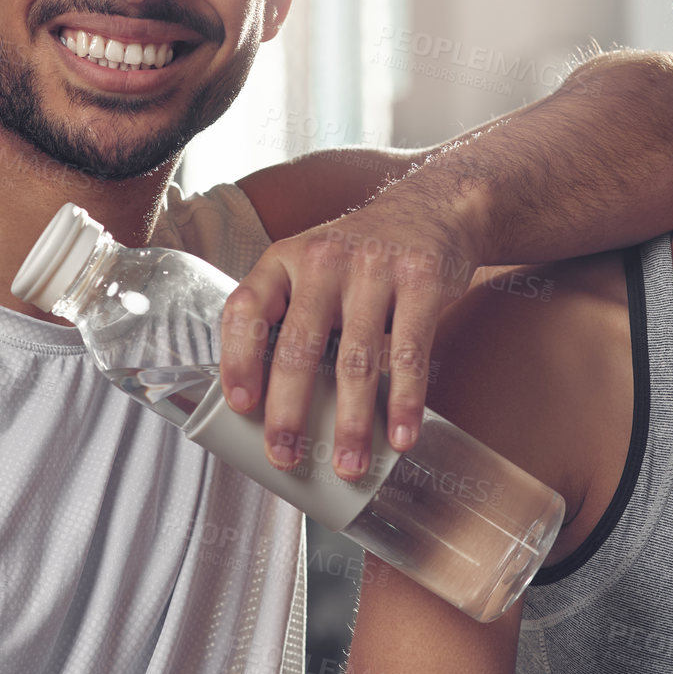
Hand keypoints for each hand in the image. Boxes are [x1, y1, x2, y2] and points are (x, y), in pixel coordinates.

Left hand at [219, 194, 482, 479]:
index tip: (241, 405)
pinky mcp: (421, 280)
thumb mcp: (314, 266)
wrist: (435, 208)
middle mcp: (323, 259)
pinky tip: (400, 436)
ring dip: (350, 423)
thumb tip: (272, 403)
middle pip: (299, 347)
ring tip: (347, 465)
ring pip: (356, 360)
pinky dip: (404, 402)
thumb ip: (293, 315)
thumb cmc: (363, 256)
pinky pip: (409, 354)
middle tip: (285, 456)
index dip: (237, 359)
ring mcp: (374, 268)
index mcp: (285, 259)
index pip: (246, 310)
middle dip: (289, 412)